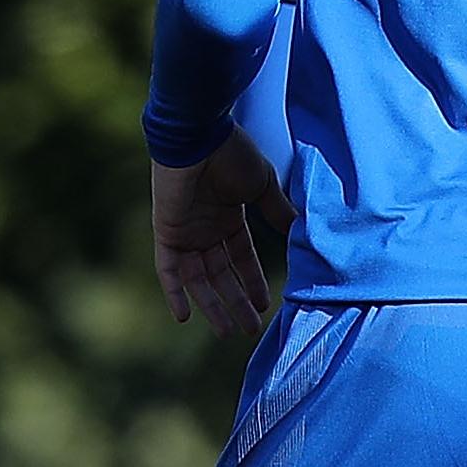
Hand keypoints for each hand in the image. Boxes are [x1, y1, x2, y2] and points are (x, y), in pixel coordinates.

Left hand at [152, 128, 284, 339]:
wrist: (200, 136)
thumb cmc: (233, 155)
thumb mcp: (262, 186)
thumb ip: (276, 211)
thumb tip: (299, 232)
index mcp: (229, 218)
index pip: (242, 259)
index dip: (253, 282)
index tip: (267, 305)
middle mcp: (206, 230)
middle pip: (221, 276)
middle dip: (236, 302)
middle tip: (250, 330)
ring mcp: (185, 232)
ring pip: (198, 279)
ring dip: (212, 304)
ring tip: (227, 331)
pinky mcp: (166, 232)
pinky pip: (167, 269)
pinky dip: (174, 291)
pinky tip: (185, 316)